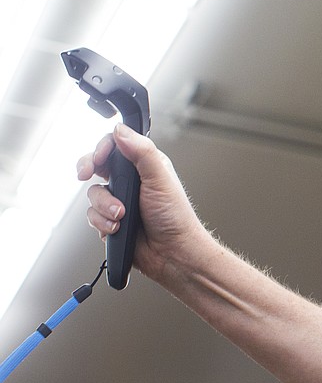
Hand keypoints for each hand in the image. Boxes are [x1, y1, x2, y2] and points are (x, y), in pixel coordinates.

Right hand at [77, 124, 206, 281]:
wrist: (172, 253)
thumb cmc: (175, 217)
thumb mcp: (160, 178)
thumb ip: (141, 151)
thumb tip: (120, 130)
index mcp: (143, 166)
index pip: (114, 145)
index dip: (101, 148)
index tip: (97, 157)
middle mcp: (129, 181)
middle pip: (95, 165)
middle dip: (87, 168)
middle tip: (85, 174)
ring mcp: (118, 201)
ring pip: (93, 194)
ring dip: (105, 205)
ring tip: (122, 215)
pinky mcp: (110, 221)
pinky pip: (92, 216)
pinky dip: (103, 222)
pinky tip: (118, 228)